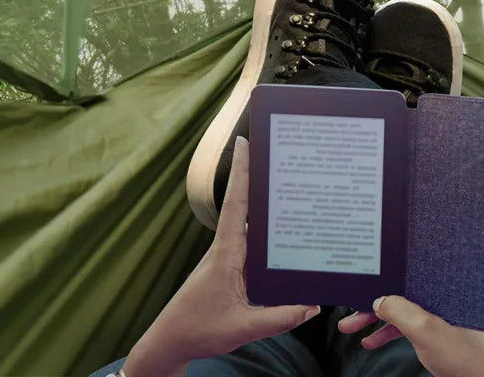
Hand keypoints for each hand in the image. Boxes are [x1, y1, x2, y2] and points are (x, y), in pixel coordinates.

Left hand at [124, 137, 319, 376]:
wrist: (170, 343)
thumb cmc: (198, 329)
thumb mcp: (242, 327)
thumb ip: (279, 318)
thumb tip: (313, 305)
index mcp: (226, 252)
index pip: (235, 203)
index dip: (241, 172)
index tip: (245, 141)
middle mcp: (227, 248)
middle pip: (245, 205)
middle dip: (258, 177)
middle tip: (278, 152)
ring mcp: (229, 257)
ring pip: (251, 224)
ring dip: (265, 204)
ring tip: (289, 184)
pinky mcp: (232, 269)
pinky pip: (254, 245)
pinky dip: (268, 233)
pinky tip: (286, 233)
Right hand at [338, 296, 483, 376]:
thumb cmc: (465, 354)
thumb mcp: (425, 330)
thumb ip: (399, 311)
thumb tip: (378, 300)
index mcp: (437, 285)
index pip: (402, 276)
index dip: (379, 282)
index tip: (358, 288)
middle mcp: (436, 294)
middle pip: (396, 293)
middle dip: (370, 304)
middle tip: (347, 314)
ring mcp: (435, 312)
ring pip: (398, 311)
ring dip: (375, 320)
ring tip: (350, 328)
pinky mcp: (435, 328)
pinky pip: (405, 325)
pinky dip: (388, 332)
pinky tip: (372, 341)